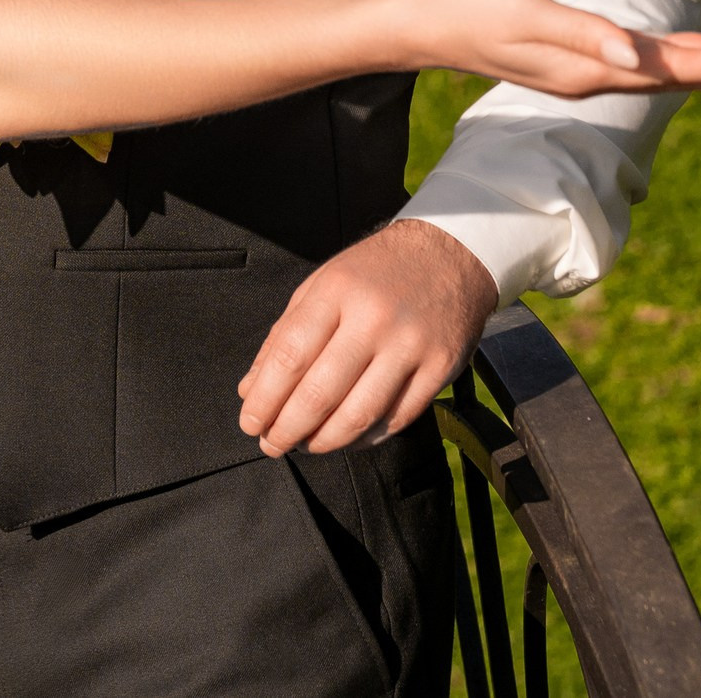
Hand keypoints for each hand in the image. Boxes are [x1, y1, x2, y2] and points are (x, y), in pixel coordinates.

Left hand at [237, 220, 496, 457]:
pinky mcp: (441, 368)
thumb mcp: (322, 284)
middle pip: (321, 393)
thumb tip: (251, 390)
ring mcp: (411, 346)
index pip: (290, 356)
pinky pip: (396, 420)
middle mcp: (374, 319)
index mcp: (337, 291)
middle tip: (272, 444)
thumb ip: (284, 335)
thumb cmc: (376, 272)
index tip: (250, 422)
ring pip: (359, 415)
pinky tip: (346, 438)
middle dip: (288, 429)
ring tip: (305, 445)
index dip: (264, 398)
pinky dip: (365, 438)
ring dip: (324, 441)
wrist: (451, 254)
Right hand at [404, 0, 700, 97]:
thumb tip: (635, 58)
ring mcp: (578, 69)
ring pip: (656, 74)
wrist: (423, 19)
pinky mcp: (568, 56)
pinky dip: (668, 59)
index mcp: (587, 67)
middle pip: (672, 79)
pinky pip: (634, 64)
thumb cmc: (472, 7)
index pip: (667, 70)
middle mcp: (589, 75)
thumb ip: (583, 35)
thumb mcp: (528, 13)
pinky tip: (682, 52)